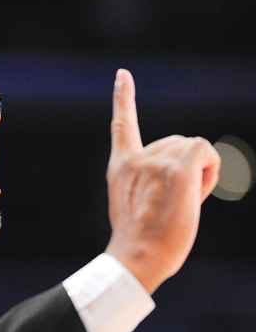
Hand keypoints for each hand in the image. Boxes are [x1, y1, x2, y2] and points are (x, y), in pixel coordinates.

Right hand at [105, 69, 220, 293]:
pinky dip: (211, 168)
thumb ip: (149, 180)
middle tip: (173, 201)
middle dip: (184, 167)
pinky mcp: (177, 169)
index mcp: (120, 167)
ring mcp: (155, 162)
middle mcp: (135, 159)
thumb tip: (184, 170)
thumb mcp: (133, 204)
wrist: (138, 257)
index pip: (122, 125)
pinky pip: (205, 151)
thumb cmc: (141, 240)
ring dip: (199, 172)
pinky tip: (199, 189)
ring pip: (193, 149)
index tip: (124, 75)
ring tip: (183, 202)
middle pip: (176, 142)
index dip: (124, 98)